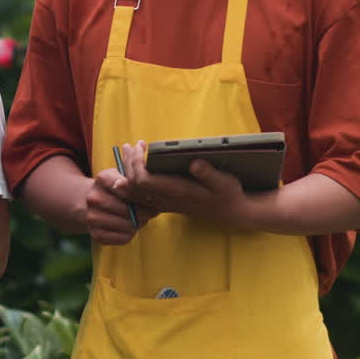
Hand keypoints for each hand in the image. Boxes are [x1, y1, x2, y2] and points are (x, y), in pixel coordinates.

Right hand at [85, 149, 157, 244]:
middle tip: (152, 210)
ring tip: (142, 218)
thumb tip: (141, 144)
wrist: (88, 204)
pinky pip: (123, 238)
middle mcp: (93, 198)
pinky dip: (130, 234)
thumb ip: (131, 163)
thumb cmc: (113, 188)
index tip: (151, 196)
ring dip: (139, 223)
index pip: (127, 188)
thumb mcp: (119, 172)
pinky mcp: (96, 235)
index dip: (142, 195)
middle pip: (129, 209)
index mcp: (101, 179)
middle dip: (145, 211)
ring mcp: (92, 217)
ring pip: (128, 225)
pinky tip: (130, 227)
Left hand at [121, 140, 251, 228]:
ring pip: (136, 189)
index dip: (136, 164)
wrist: (230, 214)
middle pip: (134, 183)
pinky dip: (135, 176)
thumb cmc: (228, 195)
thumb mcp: (224, 183)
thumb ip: (209, 174)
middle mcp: (167, 199)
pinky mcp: (166, 201)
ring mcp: (165, 201)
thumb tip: (194, 163)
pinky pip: (142, 192)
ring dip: (129, 168)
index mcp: (177, 191)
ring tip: (130, 149)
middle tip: (132, 145)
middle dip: (129, 162)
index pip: (143, 180)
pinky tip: (138, 163)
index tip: (140, 147)